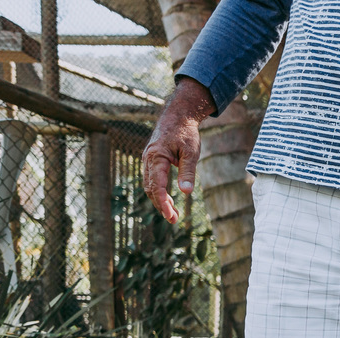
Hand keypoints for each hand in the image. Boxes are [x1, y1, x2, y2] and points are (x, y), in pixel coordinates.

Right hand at [142, 78, 215, 223]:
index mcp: (156, 157)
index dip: (163, 202)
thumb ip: (188, 172)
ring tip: (172, 214)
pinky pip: (152, 179)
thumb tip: (186, 192)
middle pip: (151, 188)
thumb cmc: (186, 133)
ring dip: (159, 200)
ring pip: (150, 185)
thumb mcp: (191, 152)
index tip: (170, 215)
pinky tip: (168, 201)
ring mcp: (148, 159)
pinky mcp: (151, 160)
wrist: (178, 116)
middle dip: (161, 205)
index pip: (157, 186)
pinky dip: (158, 192)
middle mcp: (148, 159)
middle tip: (173, 220)